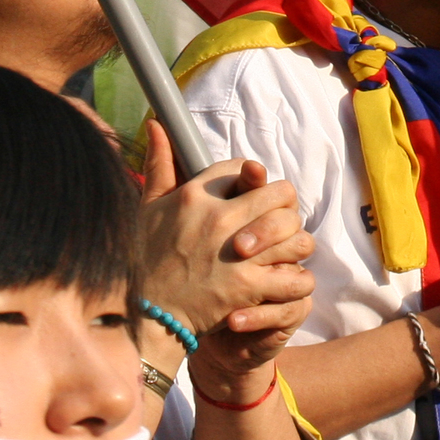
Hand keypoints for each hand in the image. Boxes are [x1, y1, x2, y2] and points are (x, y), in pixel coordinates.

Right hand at [137, 122, 315, 357]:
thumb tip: (157, 124)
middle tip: (276, 222)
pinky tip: (283, 279)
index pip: (244, 168)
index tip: (247, 196)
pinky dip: (295, 277)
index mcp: (196, 195)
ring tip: (284, 251)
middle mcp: (219, 218)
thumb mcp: (147, 208)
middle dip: (283, 207)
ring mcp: (236, 252)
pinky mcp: (248, 286)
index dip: (251, 179)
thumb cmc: (144, 260)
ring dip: (294, 242)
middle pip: (281, 194)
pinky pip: (294, 273)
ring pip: (295, 232)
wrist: (145, 316)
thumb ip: (159, 164)